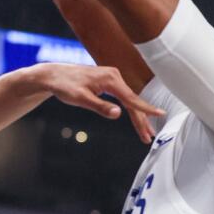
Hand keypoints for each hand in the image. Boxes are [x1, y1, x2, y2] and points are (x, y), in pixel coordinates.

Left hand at [33, 63, 163, 142]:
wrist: (53, 75)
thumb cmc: (65, 85)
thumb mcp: (80, 98)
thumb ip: (100, 106)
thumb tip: (118, 113)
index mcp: (110, 79)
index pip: (131, 98)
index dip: (146, 108)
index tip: (160, 114)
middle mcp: (114, 76)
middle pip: (132, 101)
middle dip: (141, 120)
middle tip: (148, 138)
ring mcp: (112, 78)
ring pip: (129, 100)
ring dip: (137, 117)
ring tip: (146, 133)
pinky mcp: (108, 82)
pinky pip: (123, 97)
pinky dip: (129, 109)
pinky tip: (135, 118)